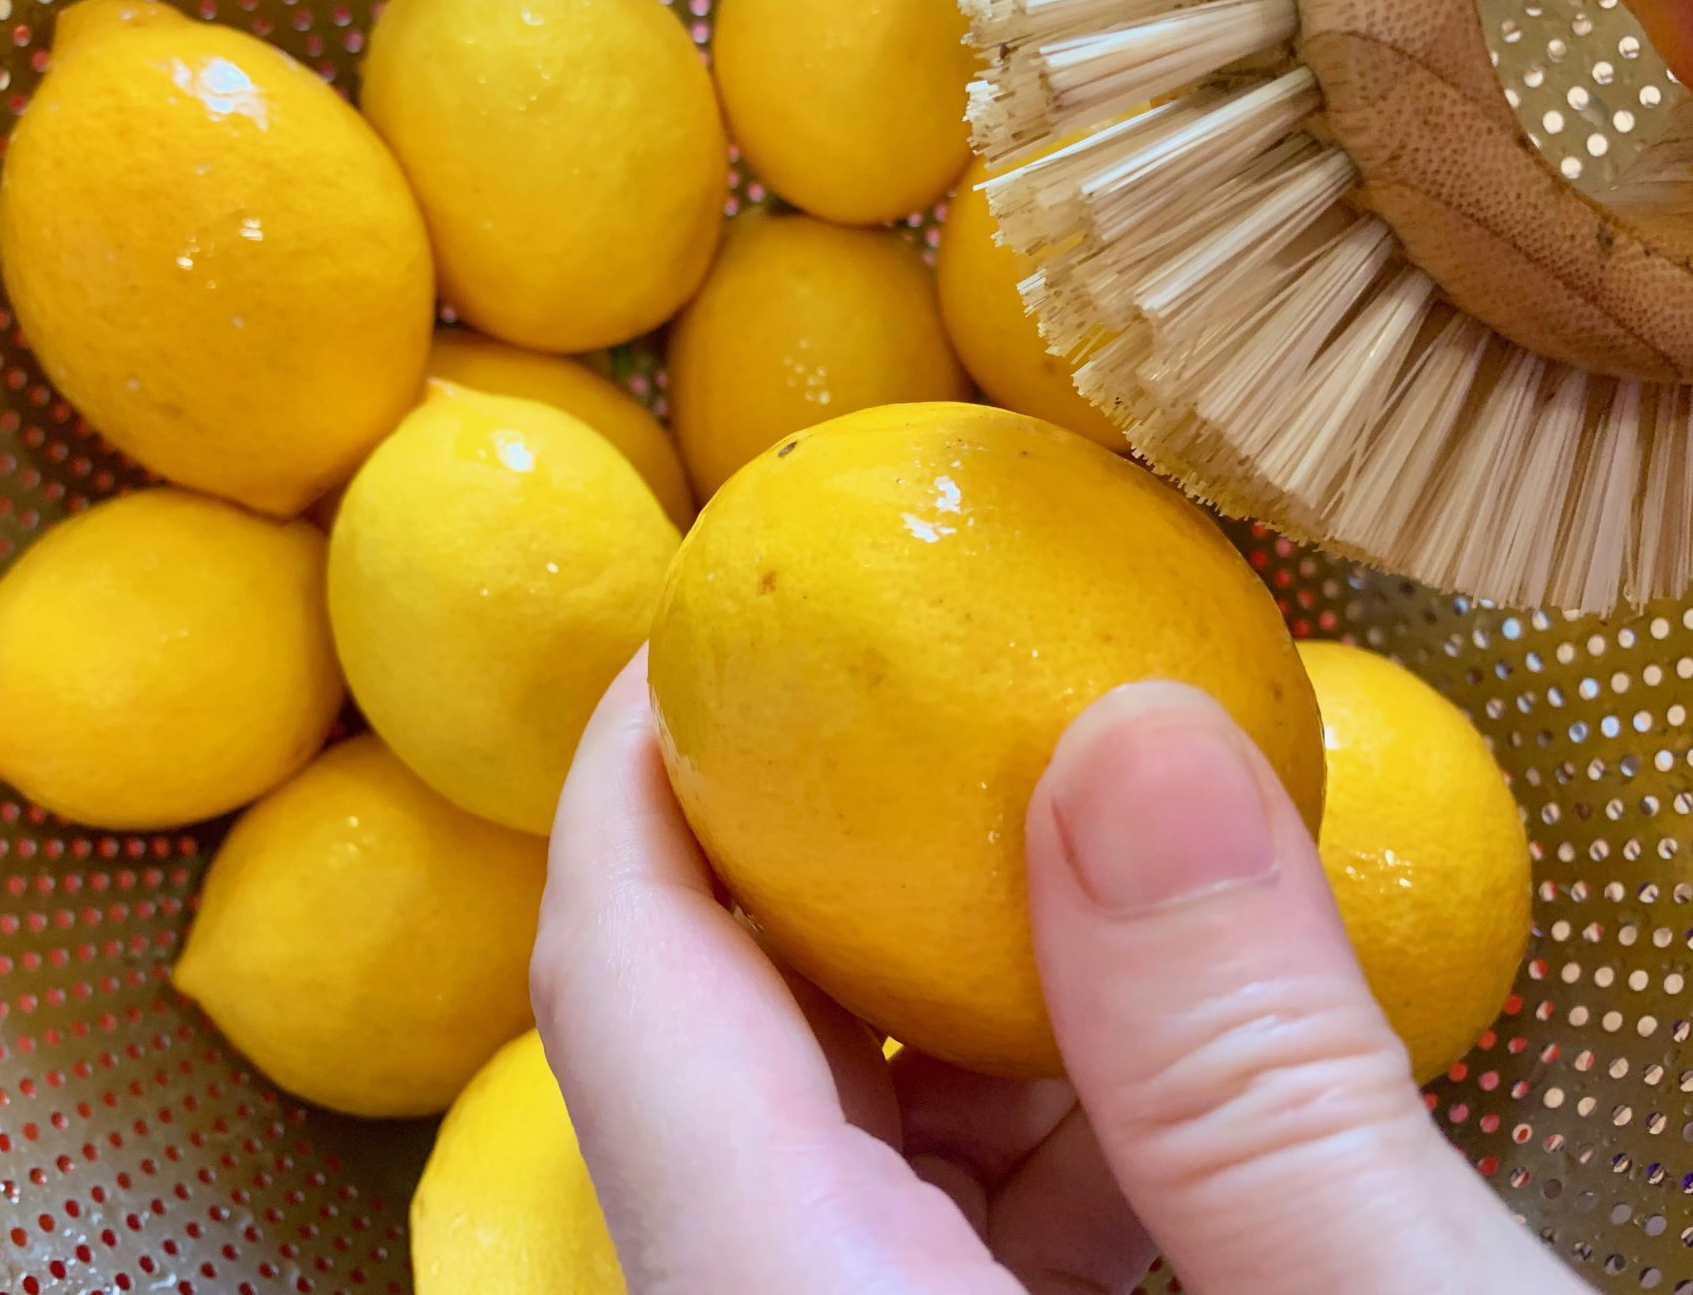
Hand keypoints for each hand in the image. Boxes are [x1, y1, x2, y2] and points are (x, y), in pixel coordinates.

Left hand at [531, 653, 1594, 1293]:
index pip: (623, 998)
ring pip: (832, 1157)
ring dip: (955, 1010)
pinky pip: (936, 1247)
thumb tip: (1126, 743)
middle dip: (821, 880)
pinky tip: (1168, 1092)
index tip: (696, 636)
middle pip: (714, 1068)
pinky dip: (1037, 1142)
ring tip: (1105, 893)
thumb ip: (1249, 1069)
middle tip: (948, 725)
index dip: (631, 786)